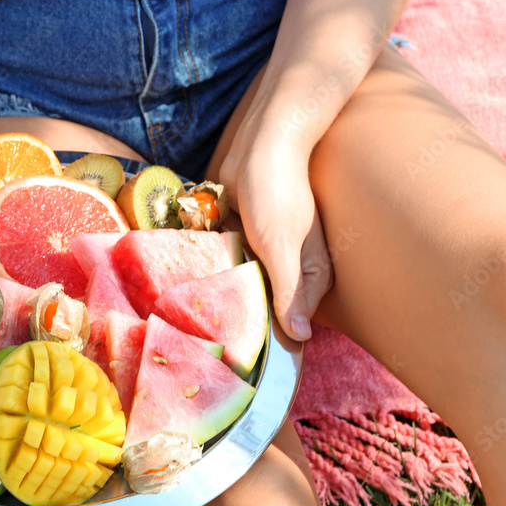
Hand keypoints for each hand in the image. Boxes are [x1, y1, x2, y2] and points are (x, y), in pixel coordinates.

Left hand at [219, 122, 332, 341]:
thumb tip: (300, 338)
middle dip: (244, 320)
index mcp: (312, 275)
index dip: (270, 341)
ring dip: (226, 296)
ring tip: (197, 320)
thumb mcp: (282, 246)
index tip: (243, 361)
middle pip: (268, 306)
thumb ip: (289, 292)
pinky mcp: (246, 238)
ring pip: (246, 286)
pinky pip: (230, 264)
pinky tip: (193, 284)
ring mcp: (269, 253)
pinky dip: (215, 270)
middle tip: (213, 345)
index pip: (292, 323)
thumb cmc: (277, 192)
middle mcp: (293, 268)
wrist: (262, 143)